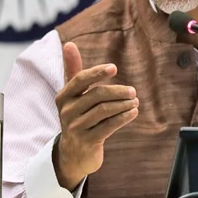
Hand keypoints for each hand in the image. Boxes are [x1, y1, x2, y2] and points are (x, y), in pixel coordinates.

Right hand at [53, 42, 138, 190]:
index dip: (97, 73)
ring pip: (104, 110)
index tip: (114, 68)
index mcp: (63, 97)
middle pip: (96, 95)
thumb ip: (73, 70)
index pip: (80, 80)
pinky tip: (133, 112)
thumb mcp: (72, 95)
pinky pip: (108, 126)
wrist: (73, 153)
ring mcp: (76, 128)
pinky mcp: (87, 141)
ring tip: (135, 101)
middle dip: (117, 91)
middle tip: (133, 91)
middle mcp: (67, 112)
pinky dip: (123, 118)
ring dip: (123, 104)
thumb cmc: (77, 116)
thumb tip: (68, 43)